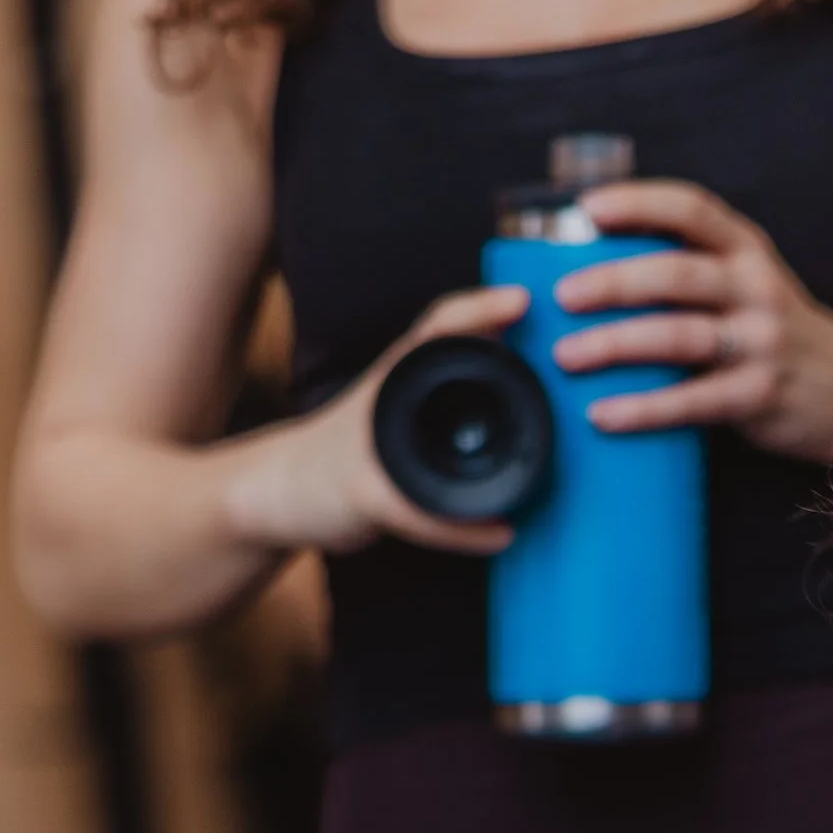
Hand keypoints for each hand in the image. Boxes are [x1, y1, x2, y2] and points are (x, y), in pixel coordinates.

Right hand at [225, 286, 531, 561]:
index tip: (522, 298)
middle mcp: (383, 398)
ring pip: (435, 428)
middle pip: (435, 358)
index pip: (436, 326)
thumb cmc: (347, 450)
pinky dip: (464, 530)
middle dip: (486, 350)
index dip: (478, 307)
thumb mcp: (389, 410)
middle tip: (553, 351)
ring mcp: (369, 445)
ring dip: (489, 440)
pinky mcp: (364, 495)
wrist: (280, 488)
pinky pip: (422, 514)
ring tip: (539, 461)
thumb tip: (500, 360)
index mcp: (396, 376)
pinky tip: (502, 535)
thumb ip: (434, 390)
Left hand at [554, 180, 832, 462]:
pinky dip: (643, 409)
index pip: (691, 209)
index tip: (589, 209)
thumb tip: (591, 267)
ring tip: (567, 357)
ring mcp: (761, 343)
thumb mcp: (746, 284)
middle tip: (562, 296)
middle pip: (676, 274)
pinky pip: (692, 402)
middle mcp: (756, 288)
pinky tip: (603, 415)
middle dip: (613, 282)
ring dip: (616, 345)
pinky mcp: (759, 397)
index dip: (639, 203)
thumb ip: (690, 269)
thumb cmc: (775, 335)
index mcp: (746, 250)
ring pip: (679, 336)